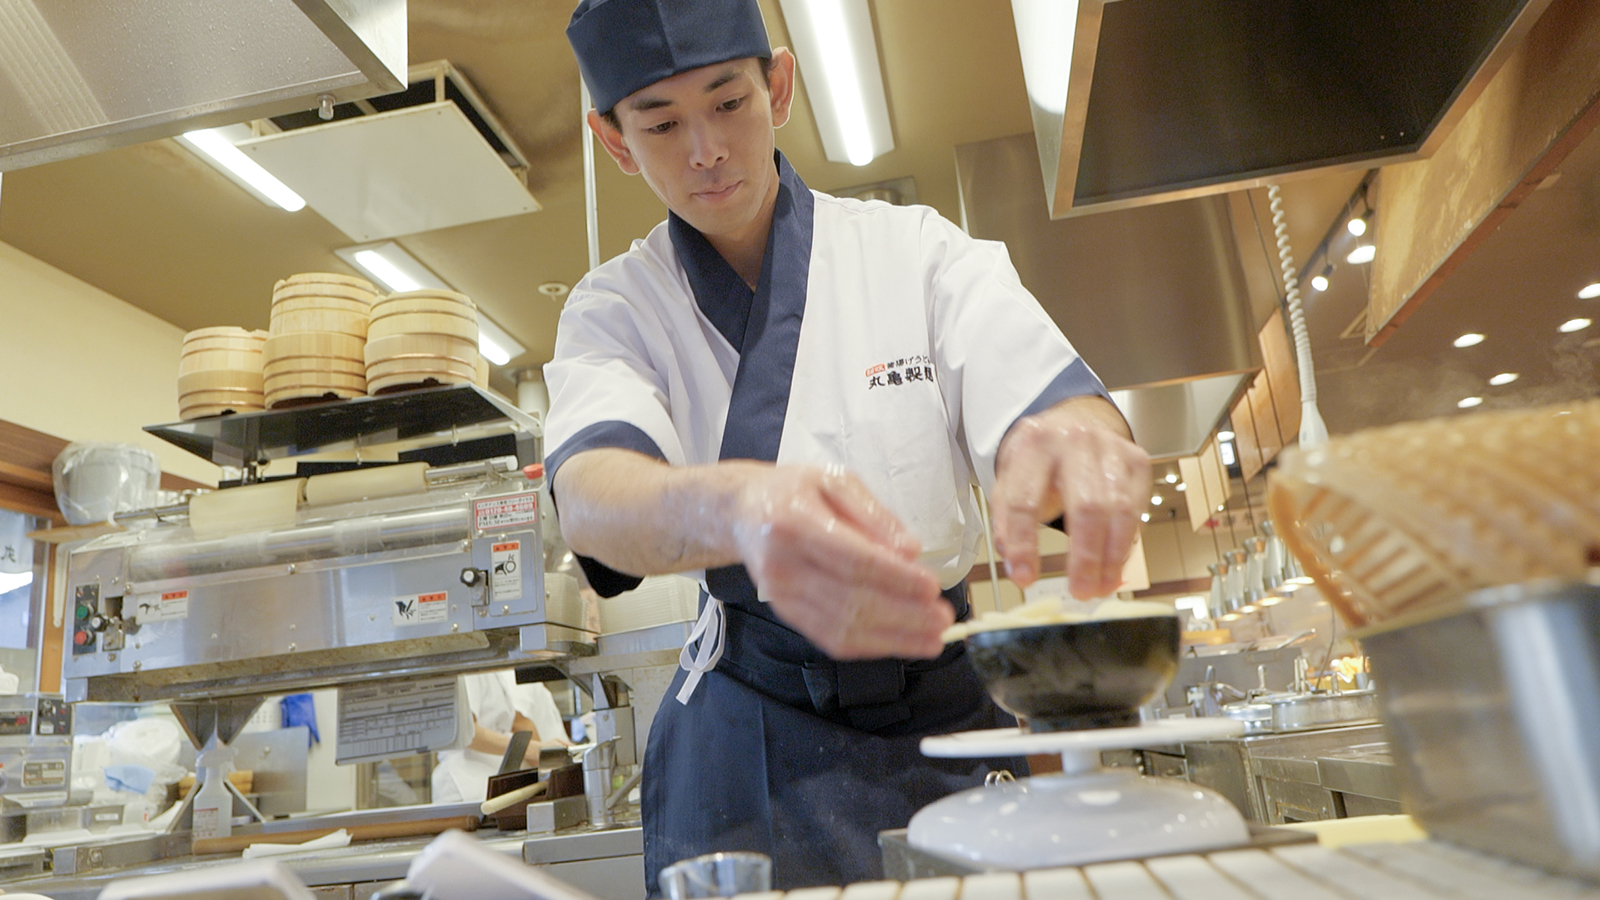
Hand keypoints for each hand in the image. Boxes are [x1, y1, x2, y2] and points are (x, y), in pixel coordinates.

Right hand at [728, 464, 948, 658]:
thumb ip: (875, 515)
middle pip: (851, 601)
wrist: (742, 512)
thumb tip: (911, 551)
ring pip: (842, 628)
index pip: (853, 560)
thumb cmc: (794, 491)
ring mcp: (781, 595)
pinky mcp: (785, 614)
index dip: (896, 579)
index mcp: (794, 522)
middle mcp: (782, 565)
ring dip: (893, 638)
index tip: (932, 587)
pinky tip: (901, 642)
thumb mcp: (836, 481)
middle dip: (904, 615)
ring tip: (933, 637)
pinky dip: (870, 645)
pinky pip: (830, 638)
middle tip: (943, 618)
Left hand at [991, 397, 1149, 597]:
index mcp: (1033, 445)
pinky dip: (1126, 542)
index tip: (1023, 578)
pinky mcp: (1137, 460)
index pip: (1025, 501)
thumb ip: (1007, 521)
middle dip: (1085, 556)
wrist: (1070, 421)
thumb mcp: (1010, 481)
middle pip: (1086, 506)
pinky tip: (1114, 563)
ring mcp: (1111, 448)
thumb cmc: (1038, 460)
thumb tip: (1017, 565)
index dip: (1023, 544)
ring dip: (1112, 556)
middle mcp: (1075, 441)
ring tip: (1100, 586)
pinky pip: (1137, 508)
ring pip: (1120, 510)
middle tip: (1080, 591)